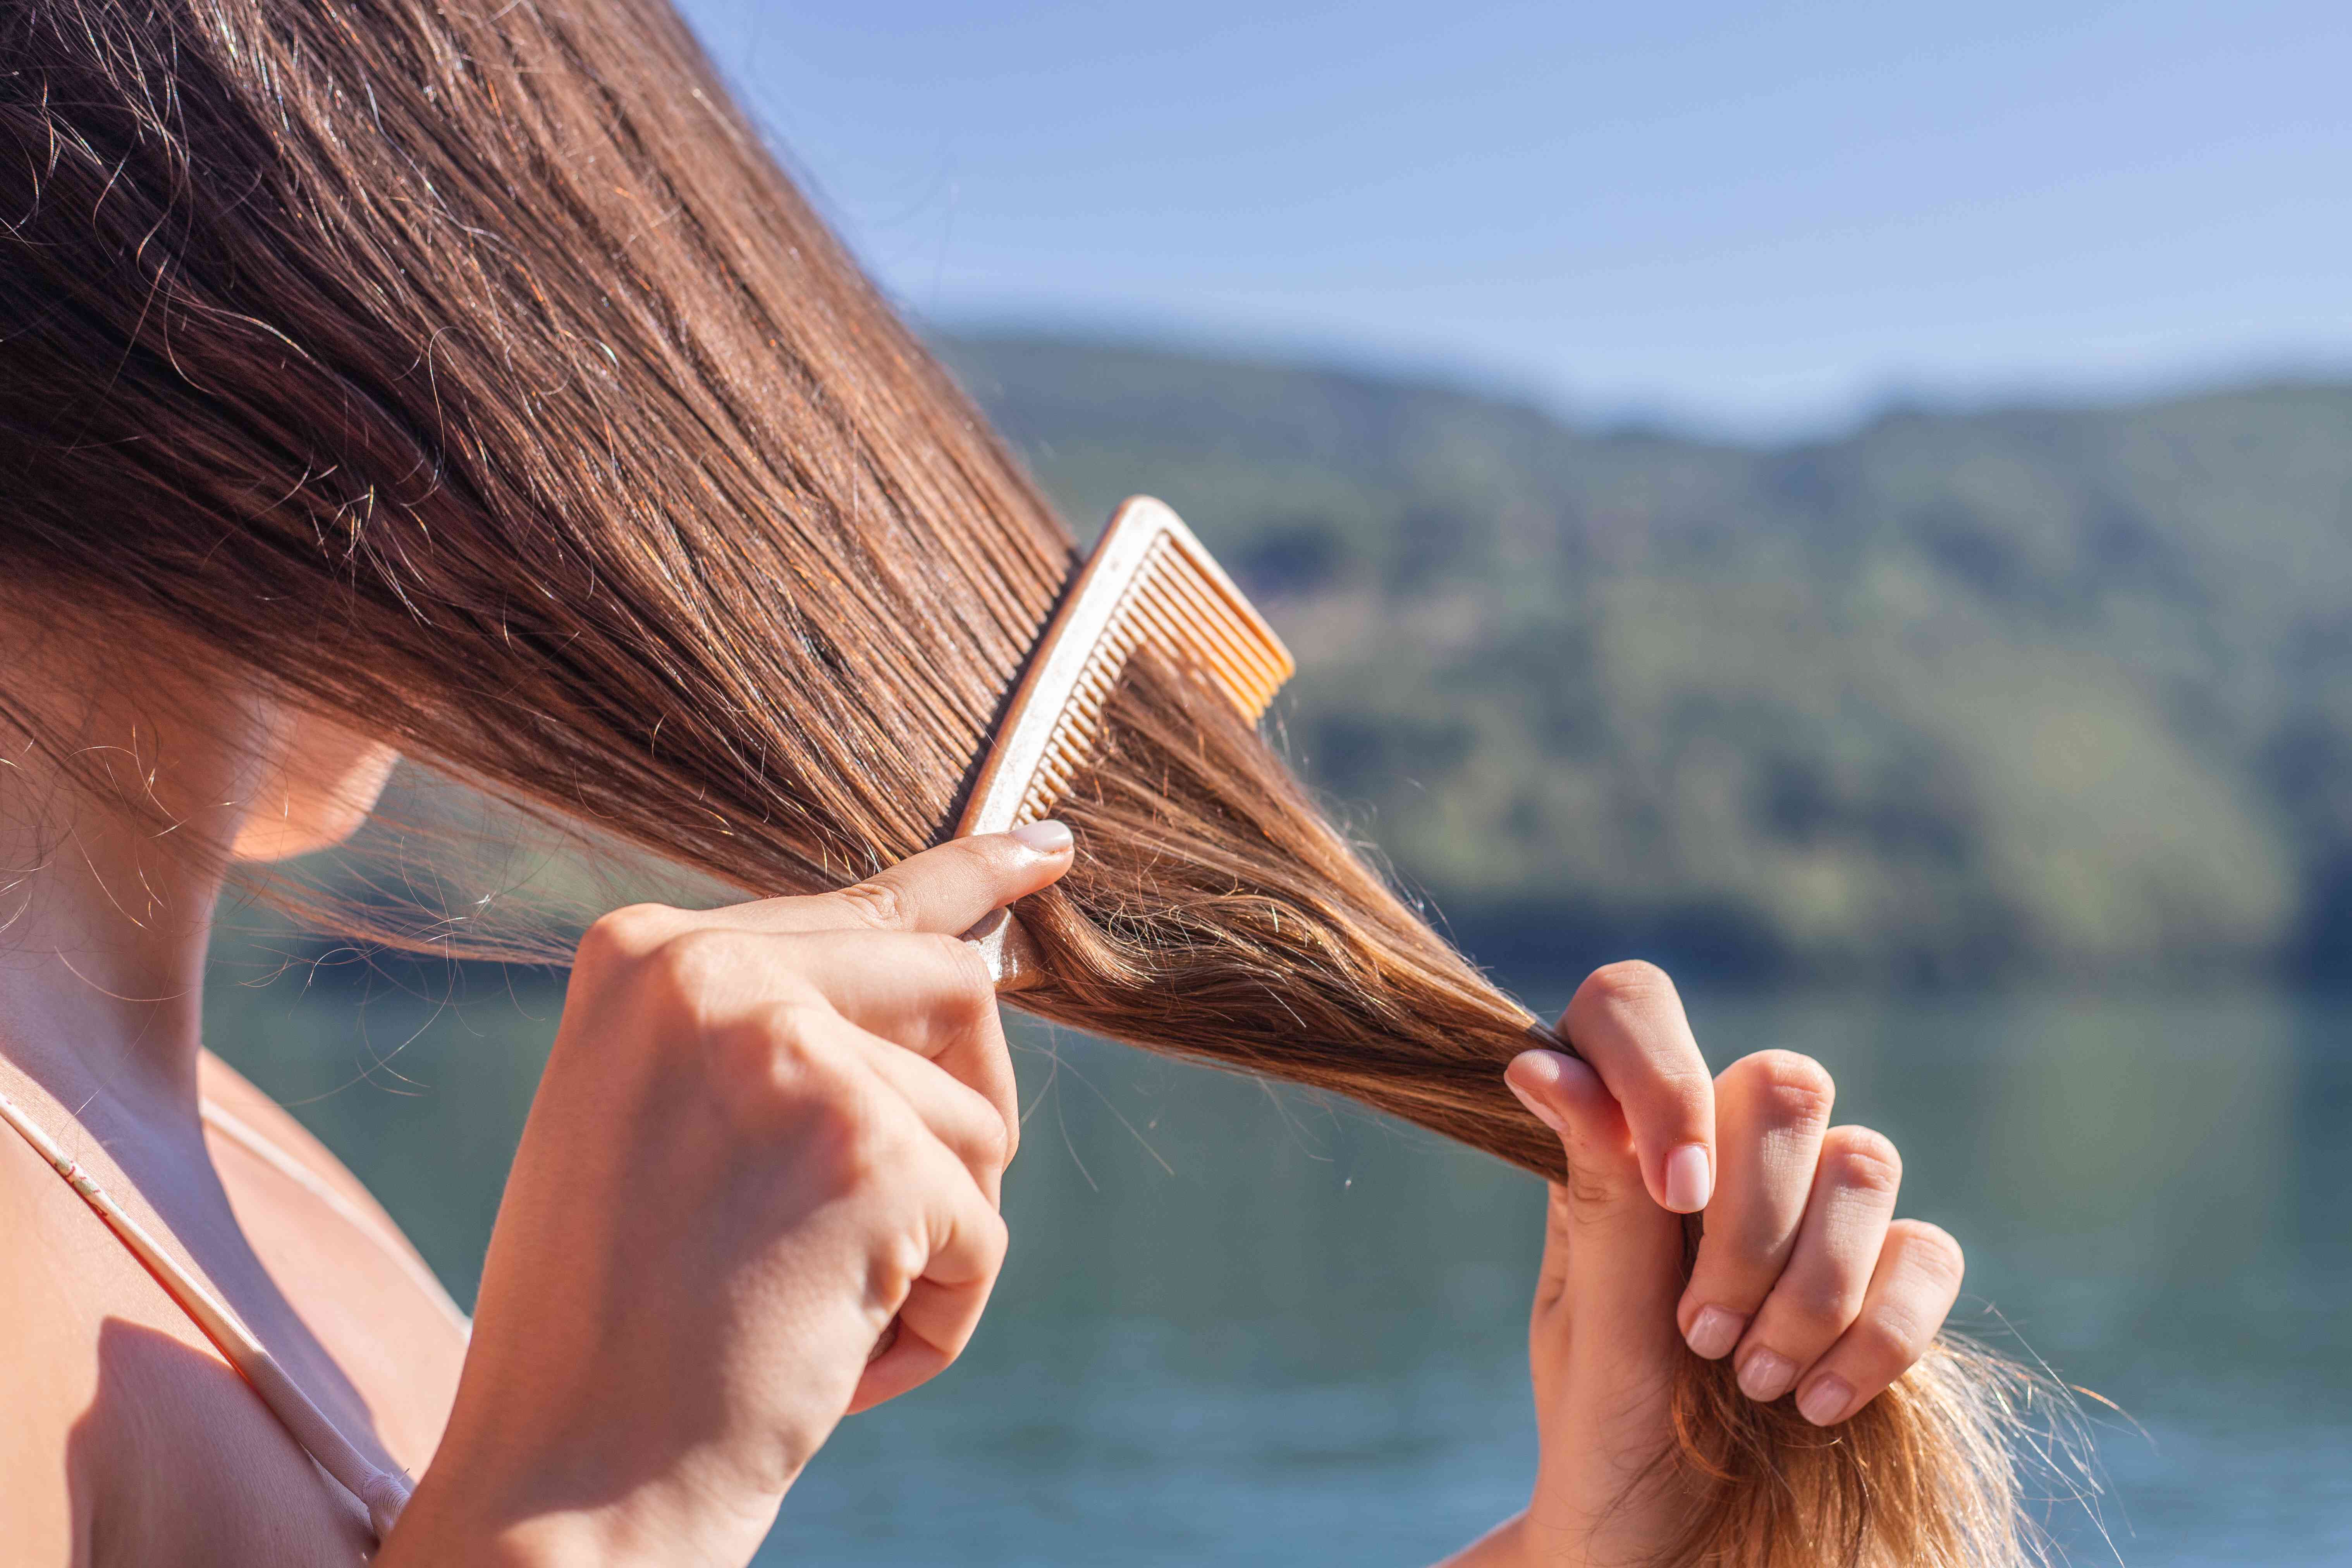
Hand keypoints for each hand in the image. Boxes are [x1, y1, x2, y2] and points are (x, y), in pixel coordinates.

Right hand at [377, 826, 1073, 1567]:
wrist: (571, 1484)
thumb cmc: (618, 1321)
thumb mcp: (671, 1125)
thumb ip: (787, 1028)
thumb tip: (973, 953)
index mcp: (648, 955)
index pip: (864, 906)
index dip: (971, 882)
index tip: (1050, 850)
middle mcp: (714, 975)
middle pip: (957, 992)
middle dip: (956, 1119)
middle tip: (879, 1221)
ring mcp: (792, 1057)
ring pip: (977, 1126)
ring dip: (930, 1239)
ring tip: (814, 1309)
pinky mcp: (870, 1154)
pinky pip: (981, 1232)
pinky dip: (936, 1315)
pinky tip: (838, 1359)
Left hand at [1445, 962, 1965, 1567]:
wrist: (1673, 1558)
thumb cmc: (1610, 1441)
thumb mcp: (1589, 1325)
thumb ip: (1595, 1194)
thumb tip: (1536, 1061)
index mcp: (1621, 1150)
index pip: (1633, 1009)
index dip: (1661, 1071)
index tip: (1676, 1188)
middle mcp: (1723, 1160)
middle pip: (1781, 1081)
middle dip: (1752, 1219)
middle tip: (1700, 1334)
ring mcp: (1816, 1218)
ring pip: (1866, 1161)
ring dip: (1811, 1288)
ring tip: (1750, 1383)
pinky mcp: (1893, 1285)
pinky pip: (1930, 1253)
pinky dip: (1879, 1333)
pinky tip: (1815, 1402)